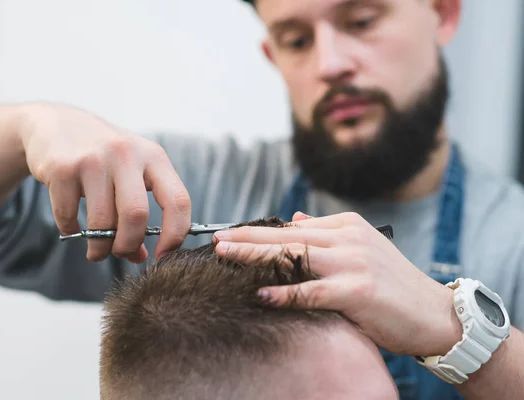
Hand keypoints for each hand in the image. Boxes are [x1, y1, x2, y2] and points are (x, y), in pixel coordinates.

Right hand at [18, 103, 190, 261]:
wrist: (55, 122)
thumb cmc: (103, 155)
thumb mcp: (131, 173)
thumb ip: (140, 211)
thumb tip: (140, 257)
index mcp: (153, 156)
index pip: (178, 200)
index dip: (175, 235)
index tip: (163, 255)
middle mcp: (126, 154)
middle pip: (136, 215)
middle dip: (129, 244)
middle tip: (122, 253)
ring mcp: (93, 159)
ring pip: (102, 221)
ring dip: (100, 246)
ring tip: (97, 251)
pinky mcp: (62, 168)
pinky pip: (69, 216)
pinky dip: (72, 231)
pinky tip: (74, 229)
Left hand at [214, 211, 462, 356]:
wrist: (434, 314)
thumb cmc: (392, 285)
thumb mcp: (360, 249)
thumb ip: (326, 234)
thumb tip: (294, 220)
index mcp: (346, 226)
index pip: (292, 227)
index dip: (259, 232)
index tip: (231, 235)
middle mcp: (347, 238)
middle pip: (287, 236)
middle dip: (248, 238)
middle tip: (217, 240)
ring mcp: (353, 263)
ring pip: (294, 256)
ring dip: (256, 256)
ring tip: (226, 256)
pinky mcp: (358, 290)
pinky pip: (312, 291)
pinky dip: (285, 293)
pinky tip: (261, 293)